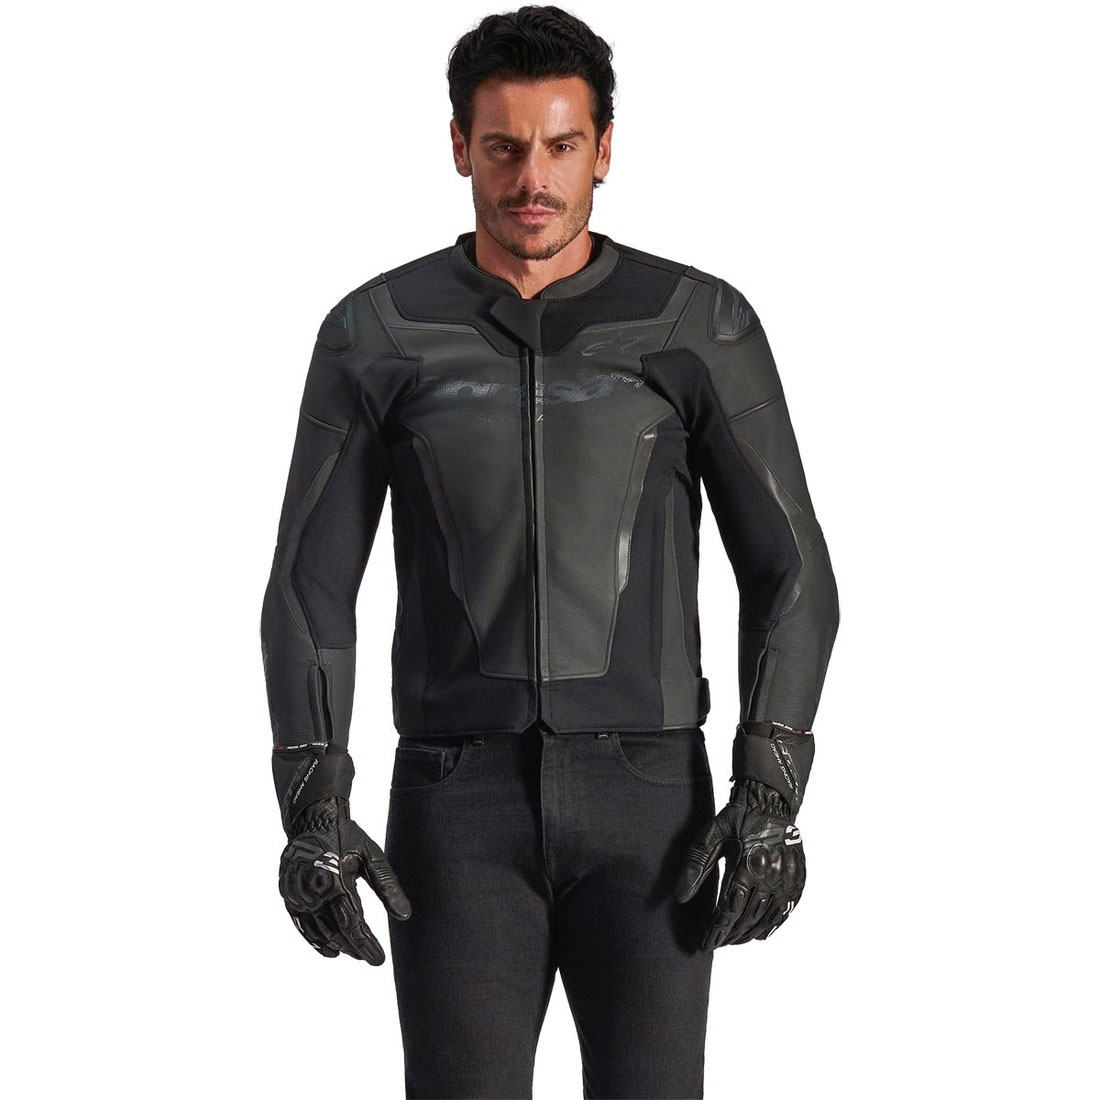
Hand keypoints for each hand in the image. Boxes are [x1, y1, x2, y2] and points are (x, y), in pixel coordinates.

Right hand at [278, 796, 411, 962]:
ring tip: (354, 953)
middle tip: (369, 957)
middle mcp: (313, 892)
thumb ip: (387, 887)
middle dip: (354, 947)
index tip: (378, 960)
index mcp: (336, 881)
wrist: (312, 819)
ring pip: (317, 931)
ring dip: (337, 945)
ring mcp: (297, 895)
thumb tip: (404, 916)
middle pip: (335, 931)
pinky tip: (329, 950)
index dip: (366, 945)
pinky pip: (302, 924)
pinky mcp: (288, 895)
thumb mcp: (372, 857)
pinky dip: (315, 940)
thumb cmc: (347, 837)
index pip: (353, 924)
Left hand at [674, 779, 804, 948]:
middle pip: (747, 919)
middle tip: (714, 943)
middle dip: (728, 936)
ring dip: (746, 935)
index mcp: (748, 865)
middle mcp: (772, 876)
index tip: (704, 943)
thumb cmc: (736, 819)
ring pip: (765, 920)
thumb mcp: (710, 836)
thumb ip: (695, 865)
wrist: (770, 804)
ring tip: (730, 941)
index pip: (729, 910)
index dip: (716, 931)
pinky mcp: (798, 882)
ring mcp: (788, 881)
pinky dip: (768, 927)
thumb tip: (680, 897)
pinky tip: (754, 933)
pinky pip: (783, 914)